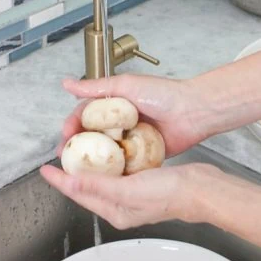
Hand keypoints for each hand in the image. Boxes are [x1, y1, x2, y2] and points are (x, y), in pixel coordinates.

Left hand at [39, 163, 215, 228]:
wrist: (202, 188)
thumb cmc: (171, 194)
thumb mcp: (128, 190)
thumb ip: (98, 187)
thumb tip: (69, 183)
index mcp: (116, 212)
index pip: (79, 194)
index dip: (61, 180)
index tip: (45, 168)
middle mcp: (123, 205)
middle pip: (89, 187)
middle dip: (73, 171)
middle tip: (62, 153)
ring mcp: (135, 194)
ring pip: (105, 177)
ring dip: (92, 164)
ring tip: (80, 149)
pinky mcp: (147, 182)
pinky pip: (122, 170)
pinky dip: (112, 160)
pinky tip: (111, 149)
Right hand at [56, 75, 207, 157]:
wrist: (194, 111)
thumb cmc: (165, 94)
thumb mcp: (127, 85)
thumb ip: (96, 88)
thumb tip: (67, 84)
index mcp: (116, 106)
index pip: (86, 116)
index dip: (73, 125)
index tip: (66, 134)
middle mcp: (122, 124)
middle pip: (93, 137)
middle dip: (78, 147)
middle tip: (66, 155)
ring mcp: (132, 141)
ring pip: (107, 153)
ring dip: (93, 161)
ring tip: (80, 169)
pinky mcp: (145, 155)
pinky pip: (126, 165)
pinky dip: (115, 170)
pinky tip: (104, 177)